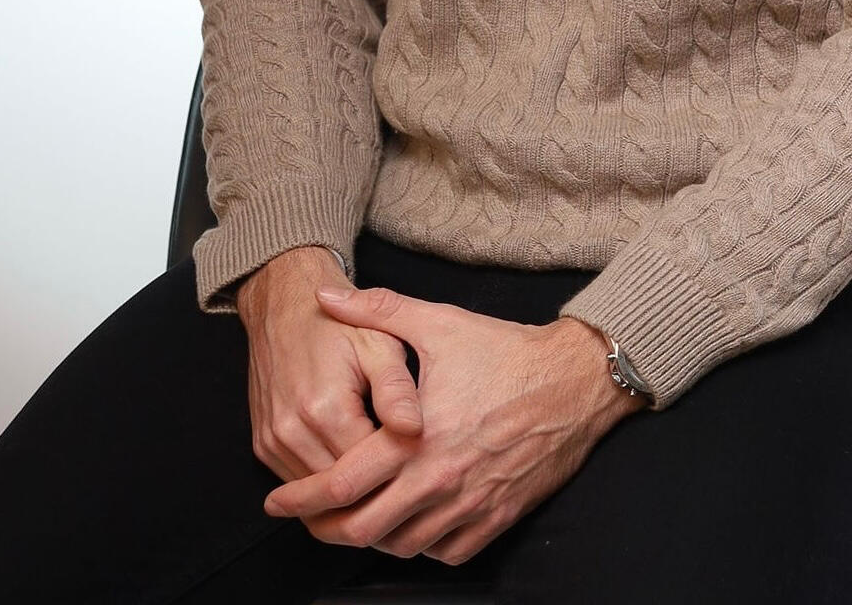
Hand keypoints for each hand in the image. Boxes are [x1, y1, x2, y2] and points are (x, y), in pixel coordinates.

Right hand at [236, 246, 423, 494]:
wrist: (284, 304)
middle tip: (406, 489)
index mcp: (325, 409)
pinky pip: (297, 482)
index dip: (397, 477)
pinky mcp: (263, 444)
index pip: (368, 473)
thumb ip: (397, 390)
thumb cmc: (338, 326)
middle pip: (340, 493)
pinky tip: (350, 473)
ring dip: (347, 496)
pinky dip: (323, 483)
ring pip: (316, 497)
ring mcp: (272, 442)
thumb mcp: (379, 345)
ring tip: (382, 485)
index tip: (420, 471)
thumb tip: (415, 430)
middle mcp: (291, 432)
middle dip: (374, 493)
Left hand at [265, 283, 640, 564]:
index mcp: (419, 436)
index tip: (277, 501)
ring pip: (403, 547)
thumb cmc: (504, 351)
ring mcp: (470, 505)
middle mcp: (440, 480)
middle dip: (327, 530)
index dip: (302, 498)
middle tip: (308, 520)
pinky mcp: (497, 518)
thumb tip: (326, 297)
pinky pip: (446, 553)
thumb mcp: (438, 322)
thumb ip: (377, 310)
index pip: (344, 484)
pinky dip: (419, 546)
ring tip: (354, 519)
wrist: (574, 381)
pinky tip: (408, 525)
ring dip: (372, 538)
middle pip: (365, 530)